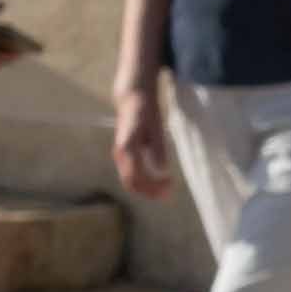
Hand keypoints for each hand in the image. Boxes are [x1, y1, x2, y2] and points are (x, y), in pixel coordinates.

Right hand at [109, 80, 176, 199]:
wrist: (132, 100)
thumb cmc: (146, 112)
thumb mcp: (156, 127)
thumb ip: (158, 147)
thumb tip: (163, 169)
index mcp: (128, 147)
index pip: (136, 176)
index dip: (153, 186)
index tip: (170, 183)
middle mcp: (120, 153)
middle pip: (132, 183)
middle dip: (150, 191)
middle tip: (170, 191)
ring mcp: (119, 155)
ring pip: (130, 182)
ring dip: (148, 188)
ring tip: (167, 186)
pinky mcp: (123, 156)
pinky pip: (131, 175)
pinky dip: (144, 182)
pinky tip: (159, 181)